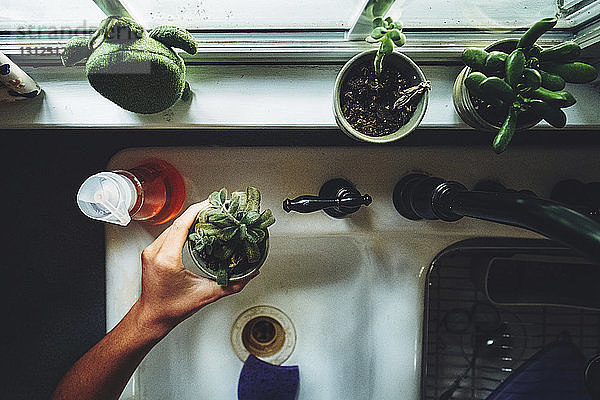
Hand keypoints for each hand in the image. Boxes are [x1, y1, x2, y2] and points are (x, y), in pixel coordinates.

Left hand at [135, 201, 256, 335]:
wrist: (152, 316)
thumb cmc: (172, 308)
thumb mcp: (205, 295)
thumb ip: (231, 285)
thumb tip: (249, 275)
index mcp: (167, 259)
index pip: (181, 225)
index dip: (197, 210)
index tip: (211, 203)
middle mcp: (156, 252)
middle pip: (177, 223)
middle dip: (196, 212)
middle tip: (215, 208)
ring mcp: (151, 251)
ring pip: (171, 227)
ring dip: (188, 220)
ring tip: (207, 217)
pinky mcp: (150, 253)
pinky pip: (167, 234)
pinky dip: (181, 228)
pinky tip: (193, 228)